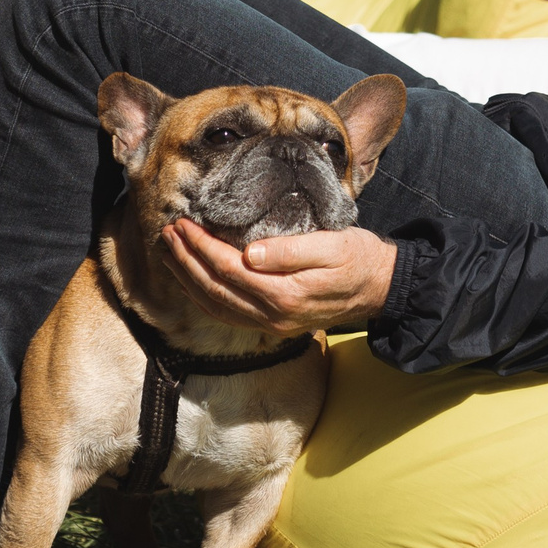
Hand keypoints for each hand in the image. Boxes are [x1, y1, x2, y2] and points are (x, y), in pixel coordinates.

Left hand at [160, 219, 396, 335]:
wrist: (381, 288)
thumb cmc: (358, 259)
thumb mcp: (333, 245)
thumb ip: (291, 251)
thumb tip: (250, 253)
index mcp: (285, 293)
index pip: (228, 269)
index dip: (200, 247)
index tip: (183, 224)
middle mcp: (273, 315)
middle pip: (214, 290)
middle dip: (185, 261)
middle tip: (166, 234)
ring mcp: (271, 324)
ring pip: (215, 306)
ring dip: (188, 279)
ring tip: (169, 253)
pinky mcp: (273, 324)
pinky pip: (228, 315)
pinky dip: (204, 298)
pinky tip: (192, 281)